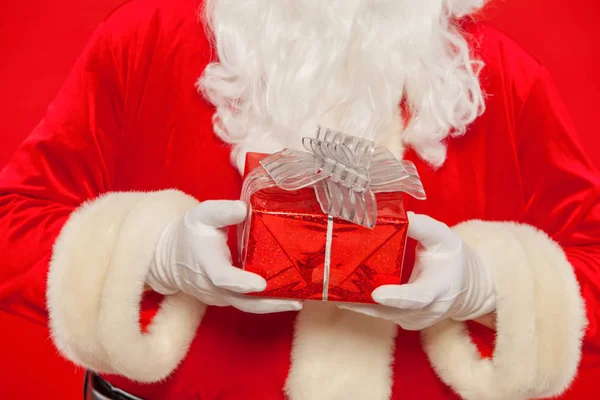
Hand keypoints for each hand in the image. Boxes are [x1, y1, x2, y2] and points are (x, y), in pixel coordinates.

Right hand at [147, 199, 301, 313]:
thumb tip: (244, 209)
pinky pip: (247, 304)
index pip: (223, 277)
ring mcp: (220, 297)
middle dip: (269, 304)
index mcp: (207, 264)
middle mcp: (213, 286)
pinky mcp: (227, 299)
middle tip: (295, 302)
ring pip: (247, 306)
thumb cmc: (190, 234)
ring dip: (273, 306)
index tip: (261, 284)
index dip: (242, 282)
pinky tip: (287, 296)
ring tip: (298, 301)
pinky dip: (266, 302)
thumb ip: (222, 211)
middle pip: (243, 302)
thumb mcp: (201, 215)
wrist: (171, 258)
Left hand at [338, 212, 495, 329]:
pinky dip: (362, 304)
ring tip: (331, 289)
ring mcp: (413, 319)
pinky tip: (341, 292)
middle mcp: (427, 311)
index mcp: (439, 289)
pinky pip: (379, 314)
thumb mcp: (444, 239)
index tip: (376, 293)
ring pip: (381, 314)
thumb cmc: (453, 260)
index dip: (397, 297)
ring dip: (357, 303)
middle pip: (391, 310)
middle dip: (363, 301)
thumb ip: (425, 228)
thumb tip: (403, 217)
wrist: (466, 287)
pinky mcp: (403, 321)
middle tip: (336, 288)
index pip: (417, 297)